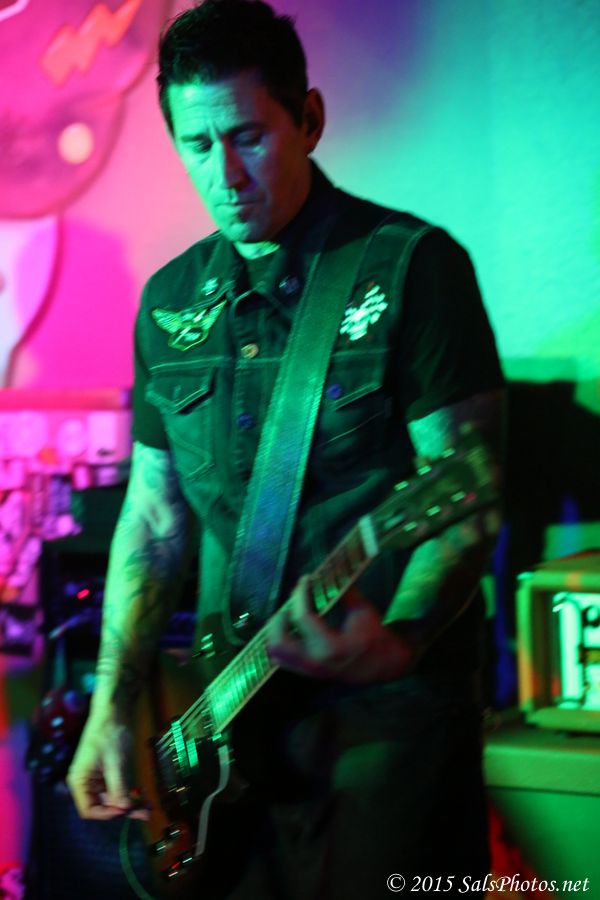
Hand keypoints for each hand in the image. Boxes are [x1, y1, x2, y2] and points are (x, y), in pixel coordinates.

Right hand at [66, 710, 147, 820]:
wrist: (115, 708)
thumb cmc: (111, 733)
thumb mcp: (116, 763)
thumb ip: (119, 789)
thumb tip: (125, 810)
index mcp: (80, 781)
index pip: (89, 810)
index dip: (108, 814)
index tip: (126, 810)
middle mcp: (86, 782)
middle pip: (103, 806)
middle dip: (124, 810)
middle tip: (145, 814)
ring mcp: (98, 777)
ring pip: (113, 799)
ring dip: (130, 803)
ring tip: (148, 807)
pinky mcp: (109, 771)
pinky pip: (118, 788)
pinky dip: (130, 793)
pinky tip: (143, 797)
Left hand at [266, 578, 414, 682]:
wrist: (383, 665)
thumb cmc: (374, 636)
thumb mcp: (362, 611)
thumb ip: (343, 592)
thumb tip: (327, 571)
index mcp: (331, 647)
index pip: (303, 618)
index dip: (300, 594)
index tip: (305, 579)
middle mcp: (315, 661)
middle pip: (279, 641)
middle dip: (280, 617)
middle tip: (291, 601)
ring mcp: (309, 670)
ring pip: (276, 652)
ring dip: (276, 630)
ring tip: (288, 614)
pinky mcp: (307, 672)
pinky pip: (281, 659)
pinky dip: (279, 641)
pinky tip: (290, 627)